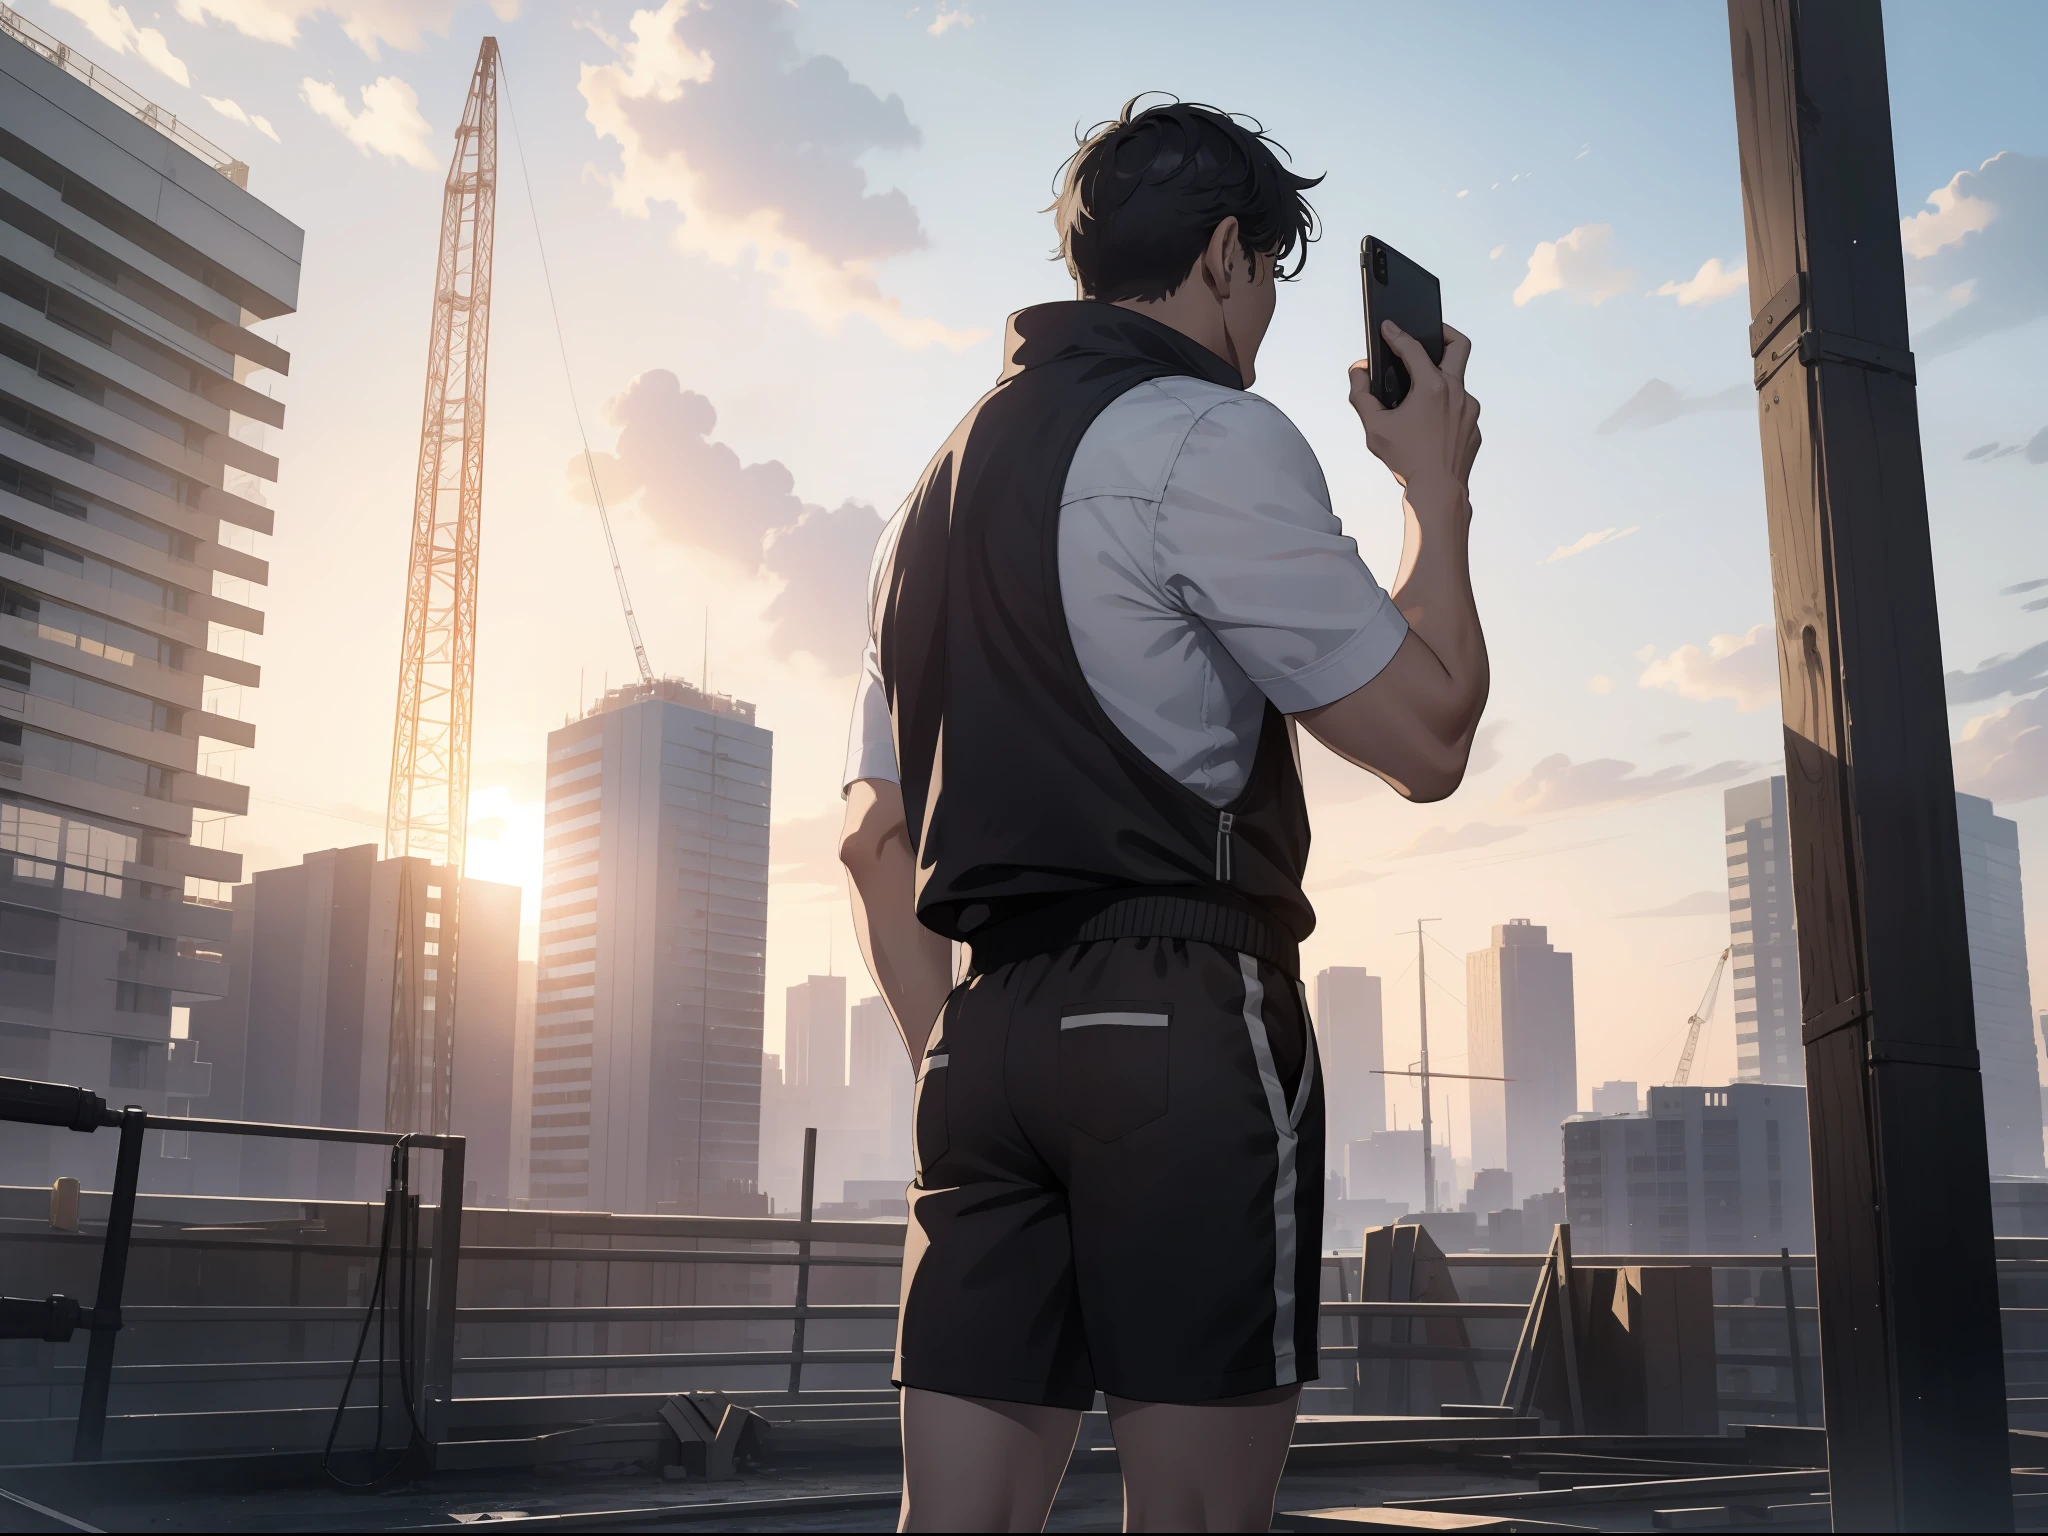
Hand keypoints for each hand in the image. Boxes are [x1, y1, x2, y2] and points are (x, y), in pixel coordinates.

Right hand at [1348, 321, 1480, 502]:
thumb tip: (1357, 373)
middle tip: (1430, 332)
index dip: (1397, 334)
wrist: (1439, 490)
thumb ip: (1361, 395)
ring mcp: (1469, 409)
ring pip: (1456, 383)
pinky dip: (1445, 409)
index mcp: (1432, 388)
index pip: (1413, 349)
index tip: (1389, 327)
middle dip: (1443, 333)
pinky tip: (1429, 424)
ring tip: (1420, 395)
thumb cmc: (1407, 461)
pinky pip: (1460, 409)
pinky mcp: (1474, 426)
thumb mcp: (1374, 427)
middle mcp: (1456, 392)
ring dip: (1439, 381)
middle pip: (1458, 346)